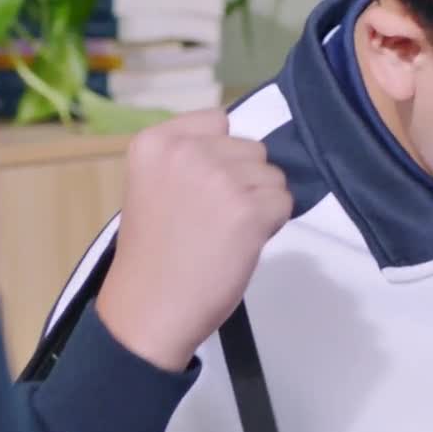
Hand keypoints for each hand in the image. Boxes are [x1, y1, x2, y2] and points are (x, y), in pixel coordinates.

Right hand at [96, 109, 291, 371]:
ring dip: (260, 203)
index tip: (201, 188)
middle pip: (251, 147)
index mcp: (155, 142)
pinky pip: (284, 203)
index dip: (222, 155)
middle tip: (214, 219)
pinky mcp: (248, 210)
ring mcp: (219, 178)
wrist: (148, 310)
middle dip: (244, 181)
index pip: (218, 120)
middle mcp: (187, 151)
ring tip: (226, 233)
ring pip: (273, 175)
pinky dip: (271, 225)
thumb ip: (190, 159)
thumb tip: (247, 153)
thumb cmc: (153, 254)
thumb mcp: (154, 186)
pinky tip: (241, 244)